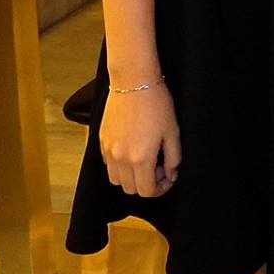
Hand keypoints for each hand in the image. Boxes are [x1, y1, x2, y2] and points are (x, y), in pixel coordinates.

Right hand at [98, 81, 180, 197]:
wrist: (134, 82)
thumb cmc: (157, 105)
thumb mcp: (173, 132)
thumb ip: (173, 158)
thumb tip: (170, 175)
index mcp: (140, 159)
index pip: (146, 191)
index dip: (160, 189)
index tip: (168, 178)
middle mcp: (120, 159)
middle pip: (130, 189)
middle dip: (146, 183)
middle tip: (159, 166)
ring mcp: (108, 151)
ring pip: (116, 180)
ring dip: (131, 177)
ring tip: (144, 158)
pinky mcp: (100, 141)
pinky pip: (108, 164)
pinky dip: (119, 165)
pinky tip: (132, 149)